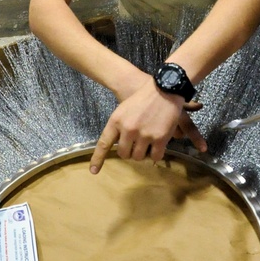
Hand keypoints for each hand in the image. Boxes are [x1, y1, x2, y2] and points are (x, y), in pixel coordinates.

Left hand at [89, 83, 206, 173]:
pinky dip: (156, 154)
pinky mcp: (159, 138)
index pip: (104, 143)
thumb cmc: (144, 98)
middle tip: (137, 145)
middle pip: (124, 154)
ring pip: (139, 157)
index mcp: (116, 120)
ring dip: (143, 153)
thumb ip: (120, 126)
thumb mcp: (124, 109)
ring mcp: (144, 134)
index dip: (98, 159)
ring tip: (148, 142)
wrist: (166, 89)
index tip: (94, 171)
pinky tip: (158, 146)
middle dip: (130, 152)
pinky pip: (155, 156)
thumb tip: (121, 145)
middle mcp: (128, 129)